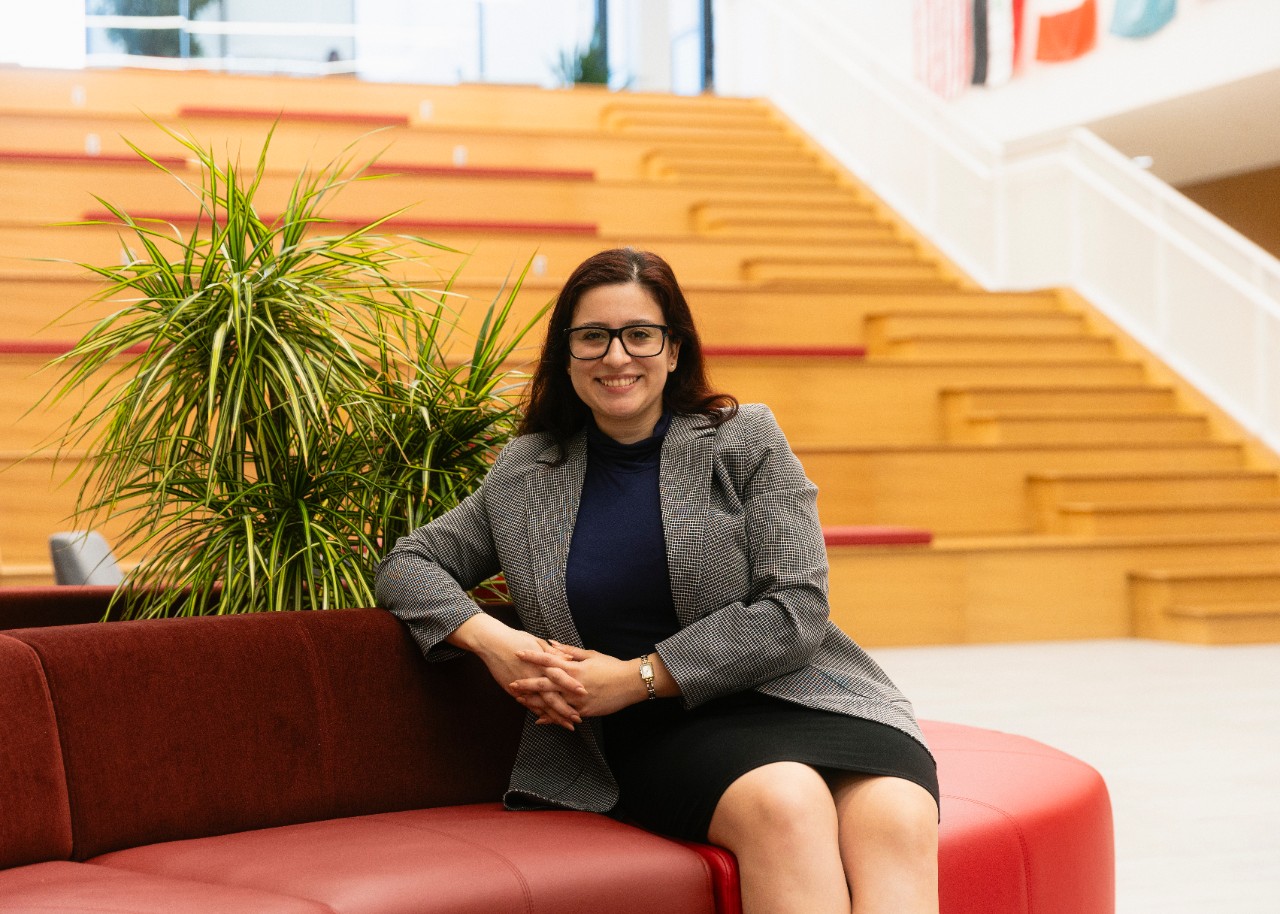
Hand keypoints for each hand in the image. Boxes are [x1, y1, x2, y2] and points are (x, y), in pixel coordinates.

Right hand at [448, 616, 586, 729]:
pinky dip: (538, 713)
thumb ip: (554, 653)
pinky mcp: (514, 689)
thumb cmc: (516, 639)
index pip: (561, 675)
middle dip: (566, 709)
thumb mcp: (537, 642)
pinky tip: (547, 721)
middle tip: (578, 719)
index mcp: (542, 662)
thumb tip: (569, 658)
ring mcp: (524, 685)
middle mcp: (534, 675)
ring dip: (554, 716)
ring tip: (567, 725)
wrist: (492, 643)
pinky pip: (528, 704)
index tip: (585, 694)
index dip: (572, 685)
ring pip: (541, 704)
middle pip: (552, 696)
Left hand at [509, 641, 647, 719]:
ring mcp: (578, 699)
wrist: (630, 683)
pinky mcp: (584, 711)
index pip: (549, 660)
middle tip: (511, 683)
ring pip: (552, 702)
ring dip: (535, 702)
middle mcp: (573, 684)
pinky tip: (539, 719)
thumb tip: (551, 643)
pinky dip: (551, 717)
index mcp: (575, 668)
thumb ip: (569, 651)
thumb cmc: (611, 666)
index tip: (518, 653)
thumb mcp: (590, 655)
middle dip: (527, 684)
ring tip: (520, 701)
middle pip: (545, 684)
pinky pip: (564, 715)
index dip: (533, 657)